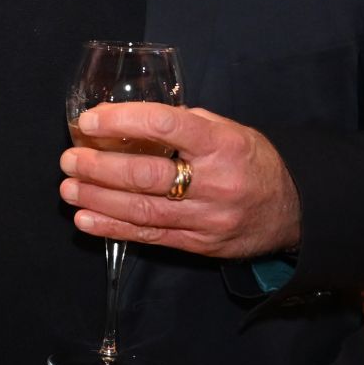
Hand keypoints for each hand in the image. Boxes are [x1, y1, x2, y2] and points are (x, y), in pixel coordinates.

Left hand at [61, 103, 301, 259]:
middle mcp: (216, 182)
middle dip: (100, 167)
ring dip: (98, 200)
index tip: (90, 121)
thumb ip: (186, 124)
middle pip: (147, 175)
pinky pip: (150, 237)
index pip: (167, 126)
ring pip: (143, 211)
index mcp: (223, 144)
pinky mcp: (200, 245)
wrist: (294, 210)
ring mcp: (208, 218)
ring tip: (69, 188)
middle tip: (69, 159)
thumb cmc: (252, 161)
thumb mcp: (229, 131)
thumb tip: (129, 120)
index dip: (123, 122)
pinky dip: (113, 229)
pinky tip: (86, 220)